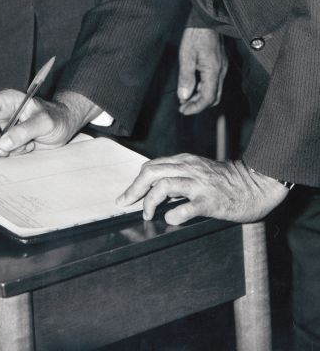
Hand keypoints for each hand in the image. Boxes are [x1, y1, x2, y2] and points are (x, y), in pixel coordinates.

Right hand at [0, 89, 98, 158]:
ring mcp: (2, 125)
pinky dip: (10, 153)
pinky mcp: (6, 138)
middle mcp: (1, 112)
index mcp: (7, 100)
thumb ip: (25, 131)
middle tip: (4, 152)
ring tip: (24, 146)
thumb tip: (2, 143)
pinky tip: (26, 147)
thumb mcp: (45, 122)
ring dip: (2, 149)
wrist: (64, 127)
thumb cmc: (57, 118)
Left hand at [117, 153, 289, 224]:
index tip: (126, 196)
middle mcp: (189, 169)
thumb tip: (156, 190)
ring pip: (164, 185)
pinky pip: (187, 207)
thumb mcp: (199, 171)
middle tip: (125, 204)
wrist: (256, 184)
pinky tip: (171, 219)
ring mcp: (200, 184)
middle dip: (134, 189)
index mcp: (184, 161)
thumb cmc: (227, 181)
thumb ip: (179, 176)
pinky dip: (174, 214)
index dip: (136, 182)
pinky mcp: (211, 201)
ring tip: (147, 214)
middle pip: (151, 172)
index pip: (151, 166)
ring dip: (150, 201)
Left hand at [177, 26, 226, 114]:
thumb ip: (186, 78)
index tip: (183, 111)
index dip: (195, 107)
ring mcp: (222, 68)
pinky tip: (192, 85)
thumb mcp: (186, 56)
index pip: (208, 98)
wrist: (207, 19)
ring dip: (200, 96)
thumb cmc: (195, 35)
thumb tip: (183, 97)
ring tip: (185, 97)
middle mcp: (221, 72)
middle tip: (183, 106)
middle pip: (213, 97)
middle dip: (198, 104)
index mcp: (214, 72)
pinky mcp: (220, 63)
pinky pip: (214, 81)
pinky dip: (203, 87)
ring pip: (214, 90)